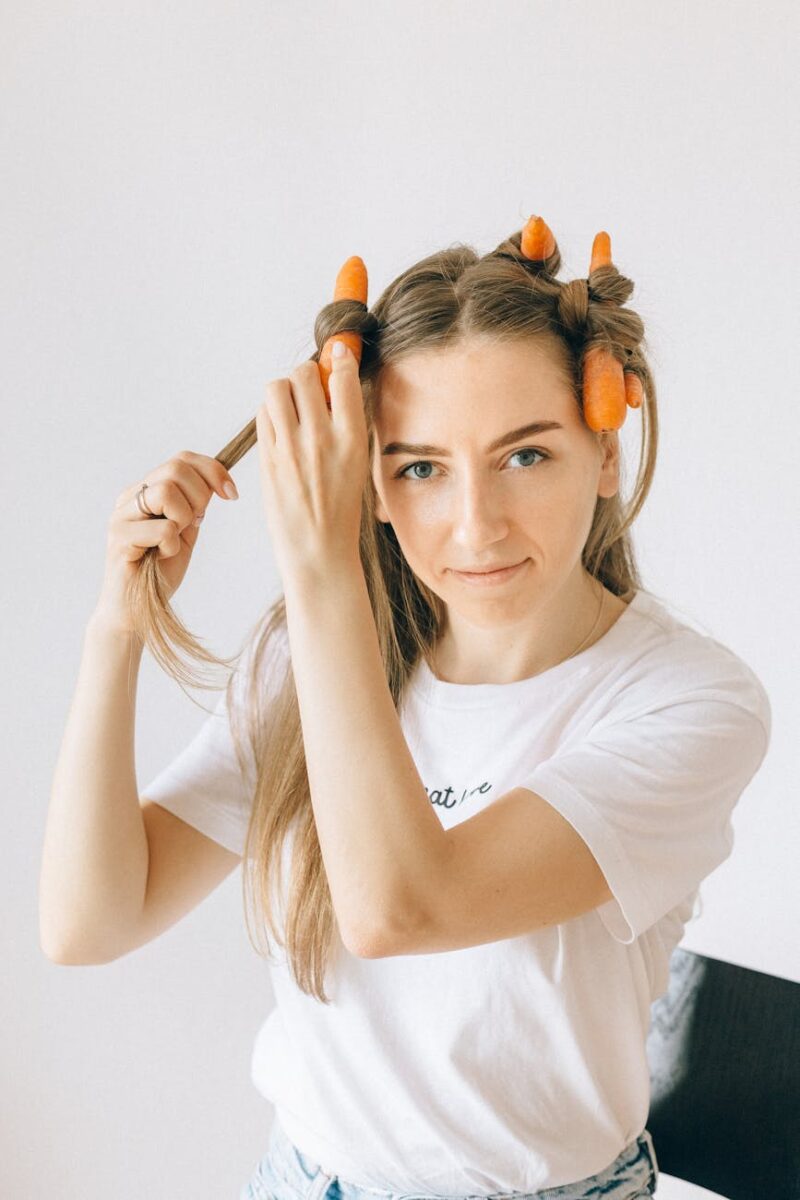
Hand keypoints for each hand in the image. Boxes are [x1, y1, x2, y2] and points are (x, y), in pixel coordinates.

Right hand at [93, 451, 237, 633]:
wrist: (137, 611)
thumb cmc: (160, 571)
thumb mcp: (186, 531)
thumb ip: (195, 505)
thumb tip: (217, 481)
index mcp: (145, 490)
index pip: (181, 459)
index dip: (212, 471)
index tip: (231, 494)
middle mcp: (130, 497)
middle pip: (175, 469)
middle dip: (199, 497)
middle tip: (193, 525)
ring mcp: (121, 516)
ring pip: (166, 491)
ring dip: (183, 519)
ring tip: (173, 541)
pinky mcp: (119, 538)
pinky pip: (163, 528)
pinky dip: (172, 546)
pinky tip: (160, 557)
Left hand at [256, 342, 368, 588]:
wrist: (317, 548)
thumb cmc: (340, 508)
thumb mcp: (357, 463)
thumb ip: (345, 423)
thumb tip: (334, 382)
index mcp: (352, 438)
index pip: (343, 376)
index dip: (340, 357)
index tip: (339, 352)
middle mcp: (320, 438)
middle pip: (303, 374)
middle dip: (306, 375)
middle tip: (311, 390)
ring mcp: (290, 447)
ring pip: (277, 388)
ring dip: (284, 389)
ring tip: (293, 407)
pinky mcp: (267, 457)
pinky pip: (263, 414)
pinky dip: (271, 413)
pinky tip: (281, 429)